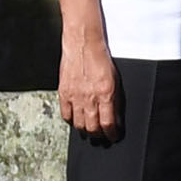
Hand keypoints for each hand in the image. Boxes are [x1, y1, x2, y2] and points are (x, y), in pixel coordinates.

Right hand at [59, 25, 119, 139]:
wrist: (83, 44)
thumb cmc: (100, 59)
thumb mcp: (116, 80)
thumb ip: (116, 101)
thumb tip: (117, 119)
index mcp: (105, 94)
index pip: (108, 124)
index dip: (111, 134)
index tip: (113, 136)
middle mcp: (89, 97)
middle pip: (93, 128)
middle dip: (99, 136)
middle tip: (102, 136)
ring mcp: (75, 97)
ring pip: (79, 125)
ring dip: (86, 130)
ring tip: (90, 130)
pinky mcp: (63, 93)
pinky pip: (66, 115)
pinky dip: (71, 121)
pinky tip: (76, 119)